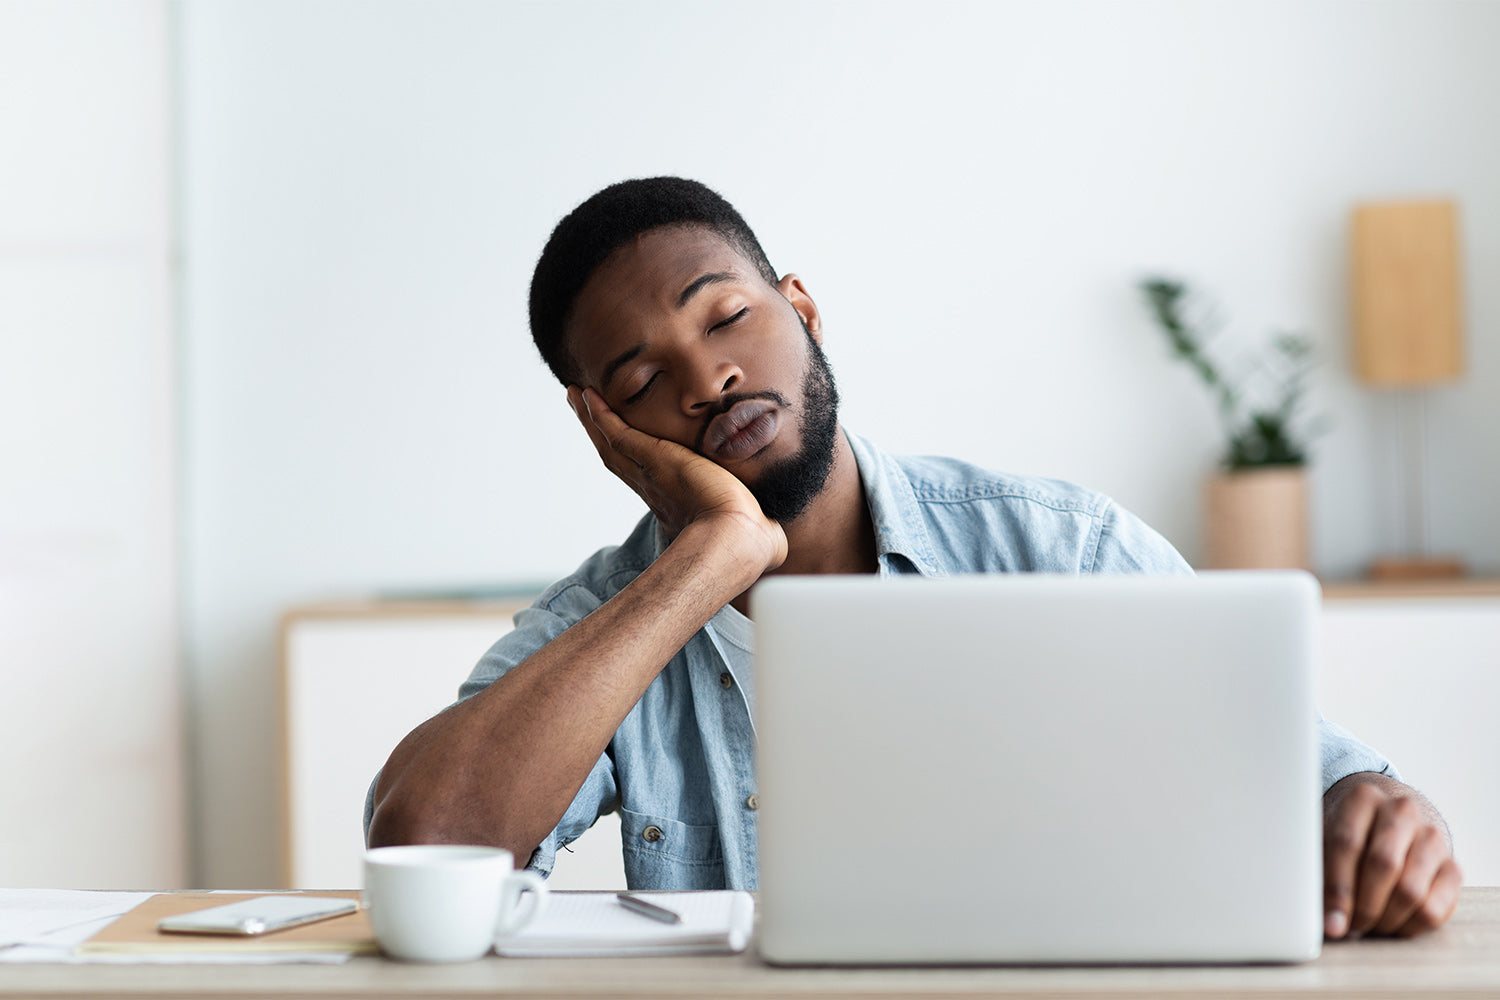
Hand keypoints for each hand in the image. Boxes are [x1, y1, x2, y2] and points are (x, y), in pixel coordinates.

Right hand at [566, 386, 786, 572]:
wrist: (738, 541)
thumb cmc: (751, 545)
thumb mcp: (755, 529)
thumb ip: (760, 527)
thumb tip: (776, 535)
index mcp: (675, 503)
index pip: (645, 473)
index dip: (630, 455)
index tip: (620, 442)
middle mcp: (655, 488)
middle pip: (616, 453)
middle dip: (599, 431)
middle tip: (582, 407)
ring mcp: (650, 474)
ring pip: (610, 441)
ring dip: (592, 418)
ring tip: (577, 395)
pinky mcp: (653, 459)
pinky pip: (618, 432)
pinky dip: (600, 415)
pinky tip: (588, 395)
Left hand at [1322, 772, 1461, 938]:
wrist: (1392, 820)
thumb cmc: (1350, 836)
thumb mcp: (1326, 838)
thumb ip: (1317, 868)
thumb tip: (1322, 920)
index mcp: (1363, 798)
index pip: (1346, 843)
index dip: (1337, 888)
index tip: (1330, 921)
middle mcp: (1402, 811)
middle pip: (1383, 865)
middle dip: (1363, 906)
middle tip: (1349, 926)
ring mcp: (1432, 838)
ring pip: (1410, 891)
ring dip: (1385, 920)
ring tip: (1368, 926)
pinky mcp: (1453, 867)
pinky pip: (1434, 909)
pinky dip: (1410, 927)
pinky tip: (1392, 925)